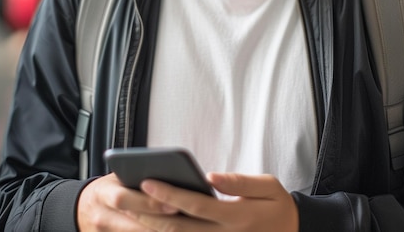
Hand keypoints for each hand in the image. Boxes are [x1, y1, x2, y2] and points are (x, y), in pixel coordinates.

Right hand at [77, 173, 178, 230]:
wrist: (80, 209)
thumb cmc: (107, 189)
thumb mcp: (116, 177)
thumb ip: (136, 176)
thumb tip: (169, 175)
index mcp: (104, 194)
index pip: (125, 199)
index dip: (149, 203)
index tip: (173, 204)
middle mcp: (102, 217)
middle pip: (135, 224)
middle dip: (162, 223)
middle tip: (187, 220)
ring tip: (185, 229)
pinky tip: (170, 231)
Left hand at [138, 173, 298, 231]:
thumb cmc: (277, 205)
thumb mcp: (268, 186)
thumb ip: (239, 182)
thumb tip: (210, 176)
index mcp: (235, 216)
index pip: (195, 205)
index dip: (169, 193)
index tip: (148, 180)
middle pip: (179, 228)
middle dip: (150, 214)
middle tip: (126, 198)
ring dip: (152, 229)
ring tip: (130, 213)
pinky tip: (151, 227)